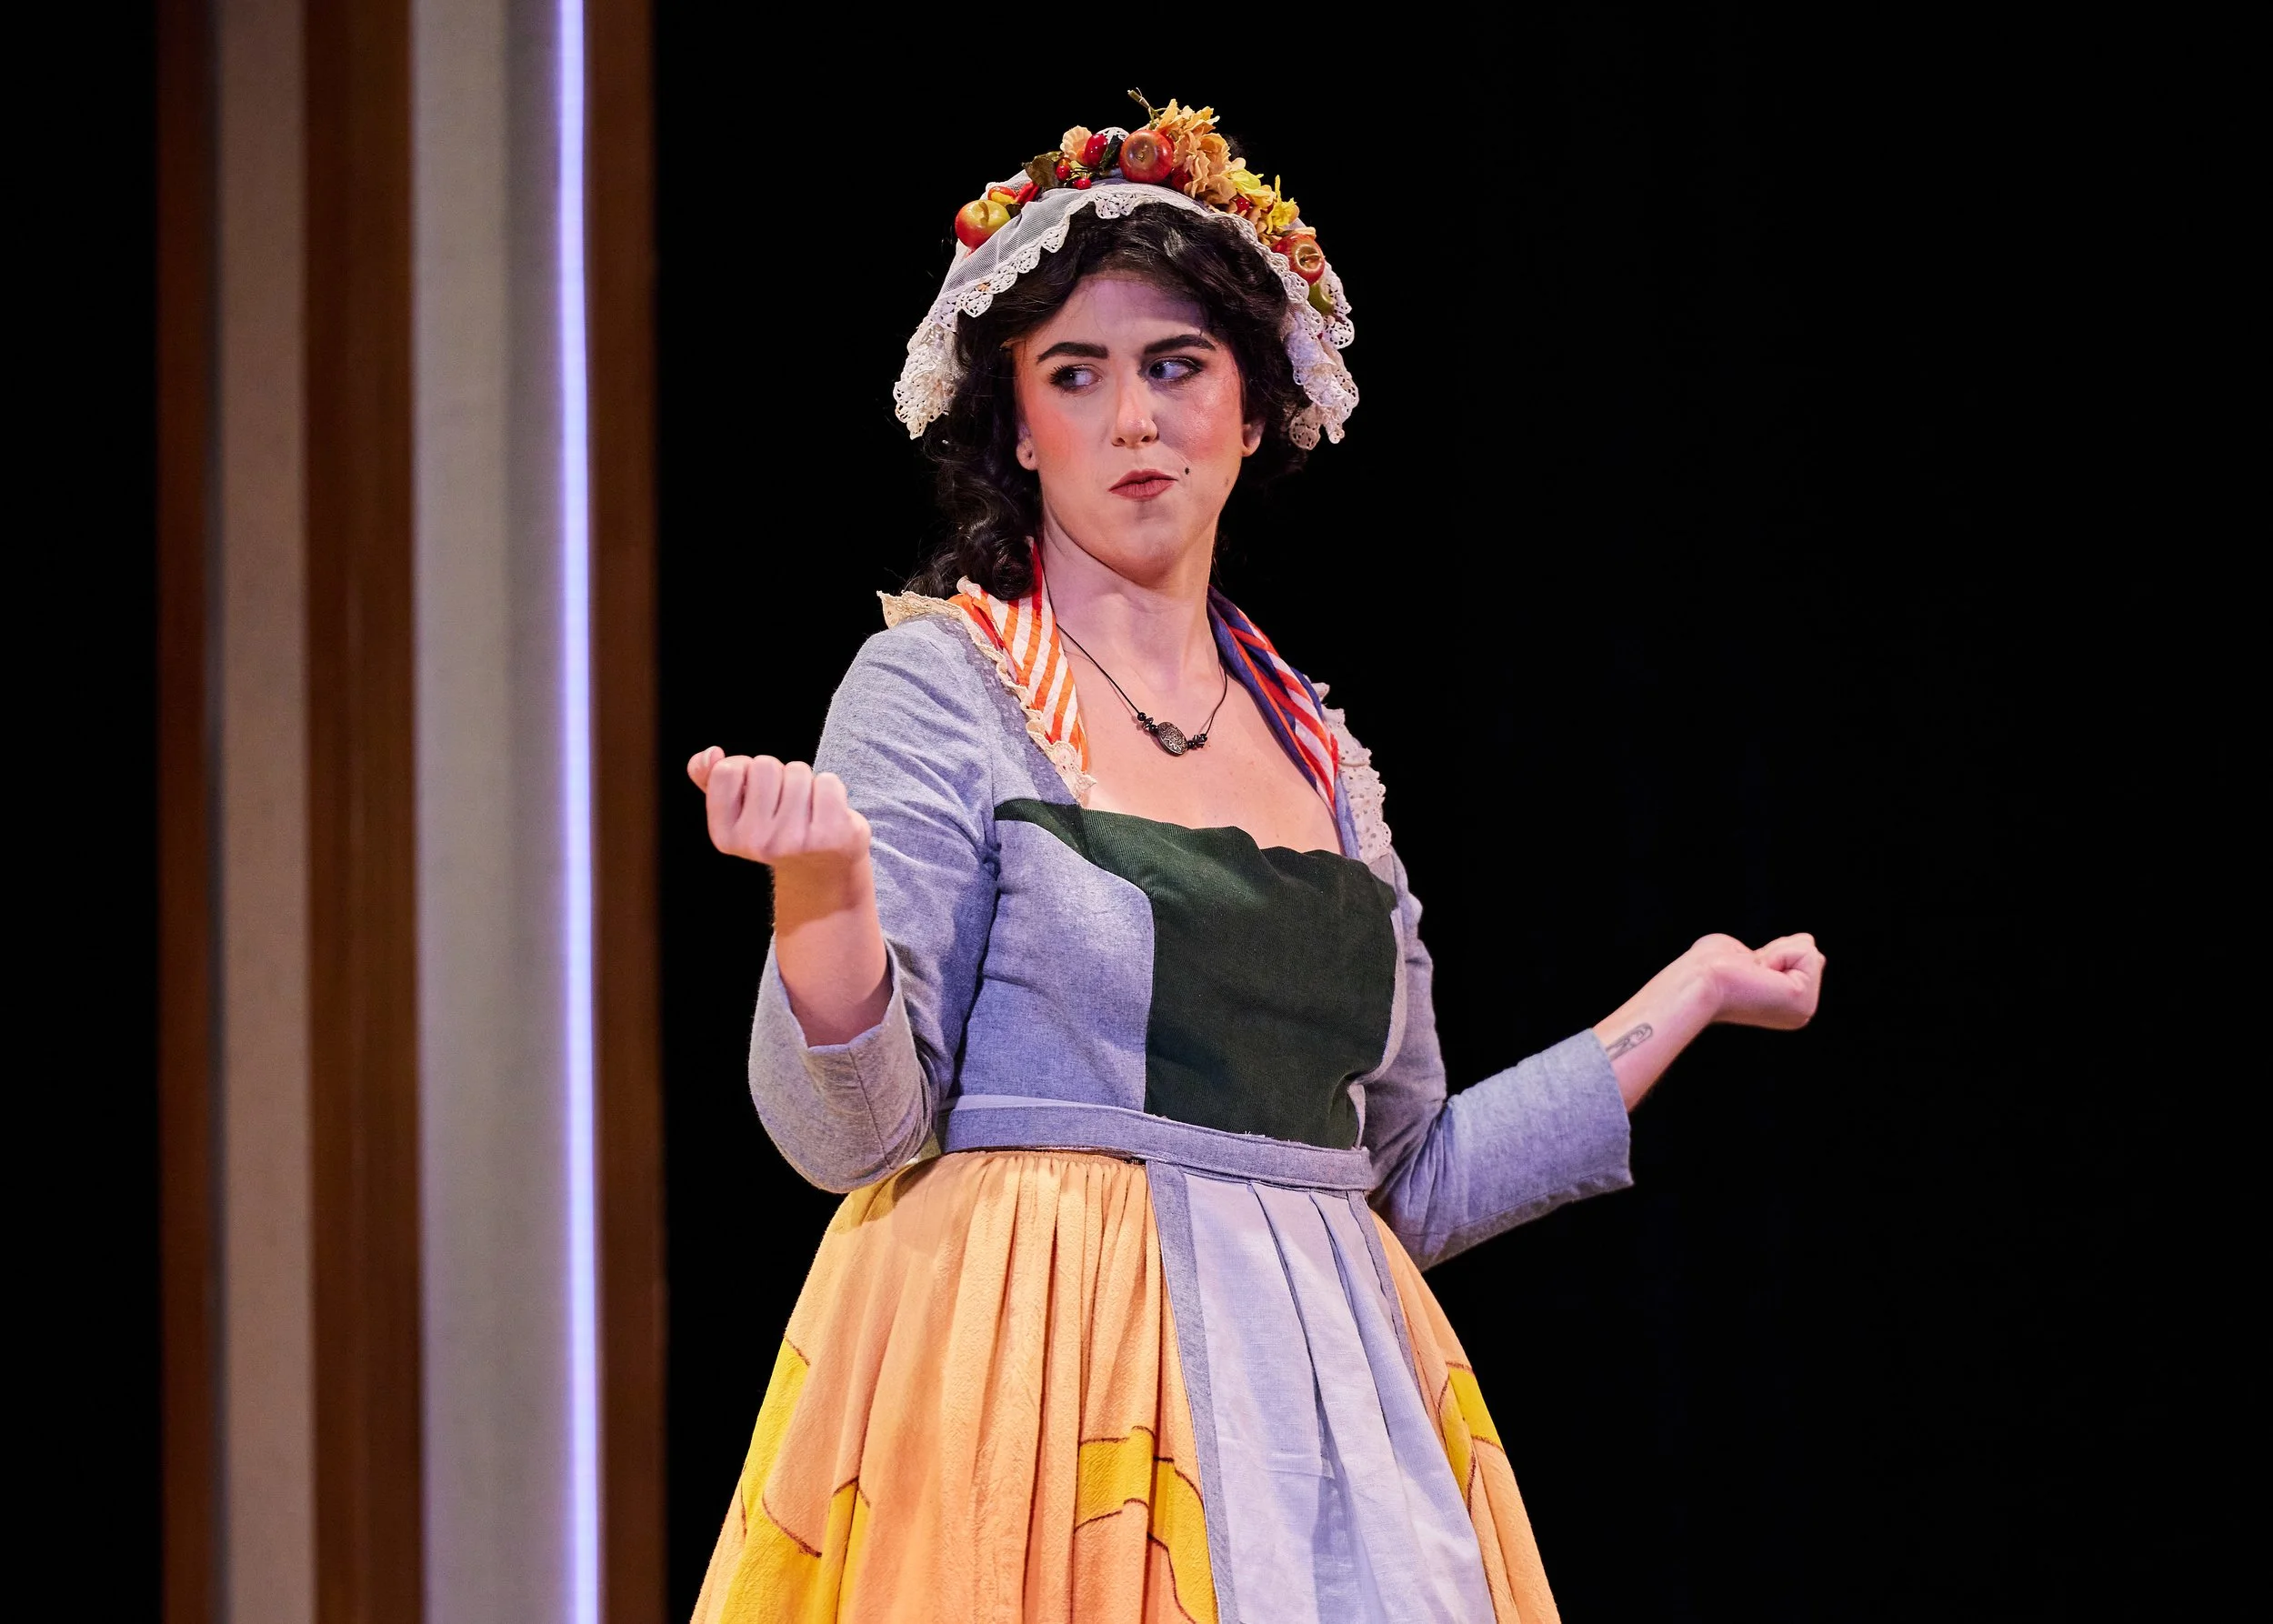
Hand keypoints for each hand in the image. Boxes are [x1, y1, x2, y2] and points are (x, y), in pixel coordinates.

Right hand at [687, 746, 870, 874]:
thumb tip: (711, 753)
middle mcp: (756, 843)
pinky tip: (827, 814)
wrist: (822, 869)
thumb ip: (710, 777)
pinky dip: (831, 789)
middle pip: (765, 765)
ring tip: (806, 810)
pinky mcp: (830, 835)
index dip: (745, 770)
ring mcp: (794, 841)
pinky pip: (828, 781)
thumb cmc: (776, 828)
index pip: (727, 770)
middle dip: (778, 775)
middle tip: (785, 804)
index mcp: (725, 836)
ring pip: (797, 771)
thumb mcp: (737, 808)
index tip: (756, 792)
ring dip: (805, 782)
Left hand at [1688, 932, 1824, 1029]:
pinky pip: (1806, 953)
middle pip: (1811, 953)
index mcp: (1787, 1005)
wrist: (1696, 982)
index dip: (1773, 951)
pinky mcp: (1802, 1001)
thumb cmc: (1709, 968)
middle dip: (1779, 950)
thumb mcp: (1748, 955)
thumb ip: (1777, 951)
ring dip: (1776, 952)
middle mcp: (1800, 1013)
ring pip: (1811, 952)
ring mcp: (1804, 1010)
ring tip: (1753, 973)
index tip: (1748, 970)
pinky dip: (1778, 953)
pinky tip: (1759, 973)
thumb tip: (1808, 943)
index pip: (1803, 955)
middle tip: (1750, 971)